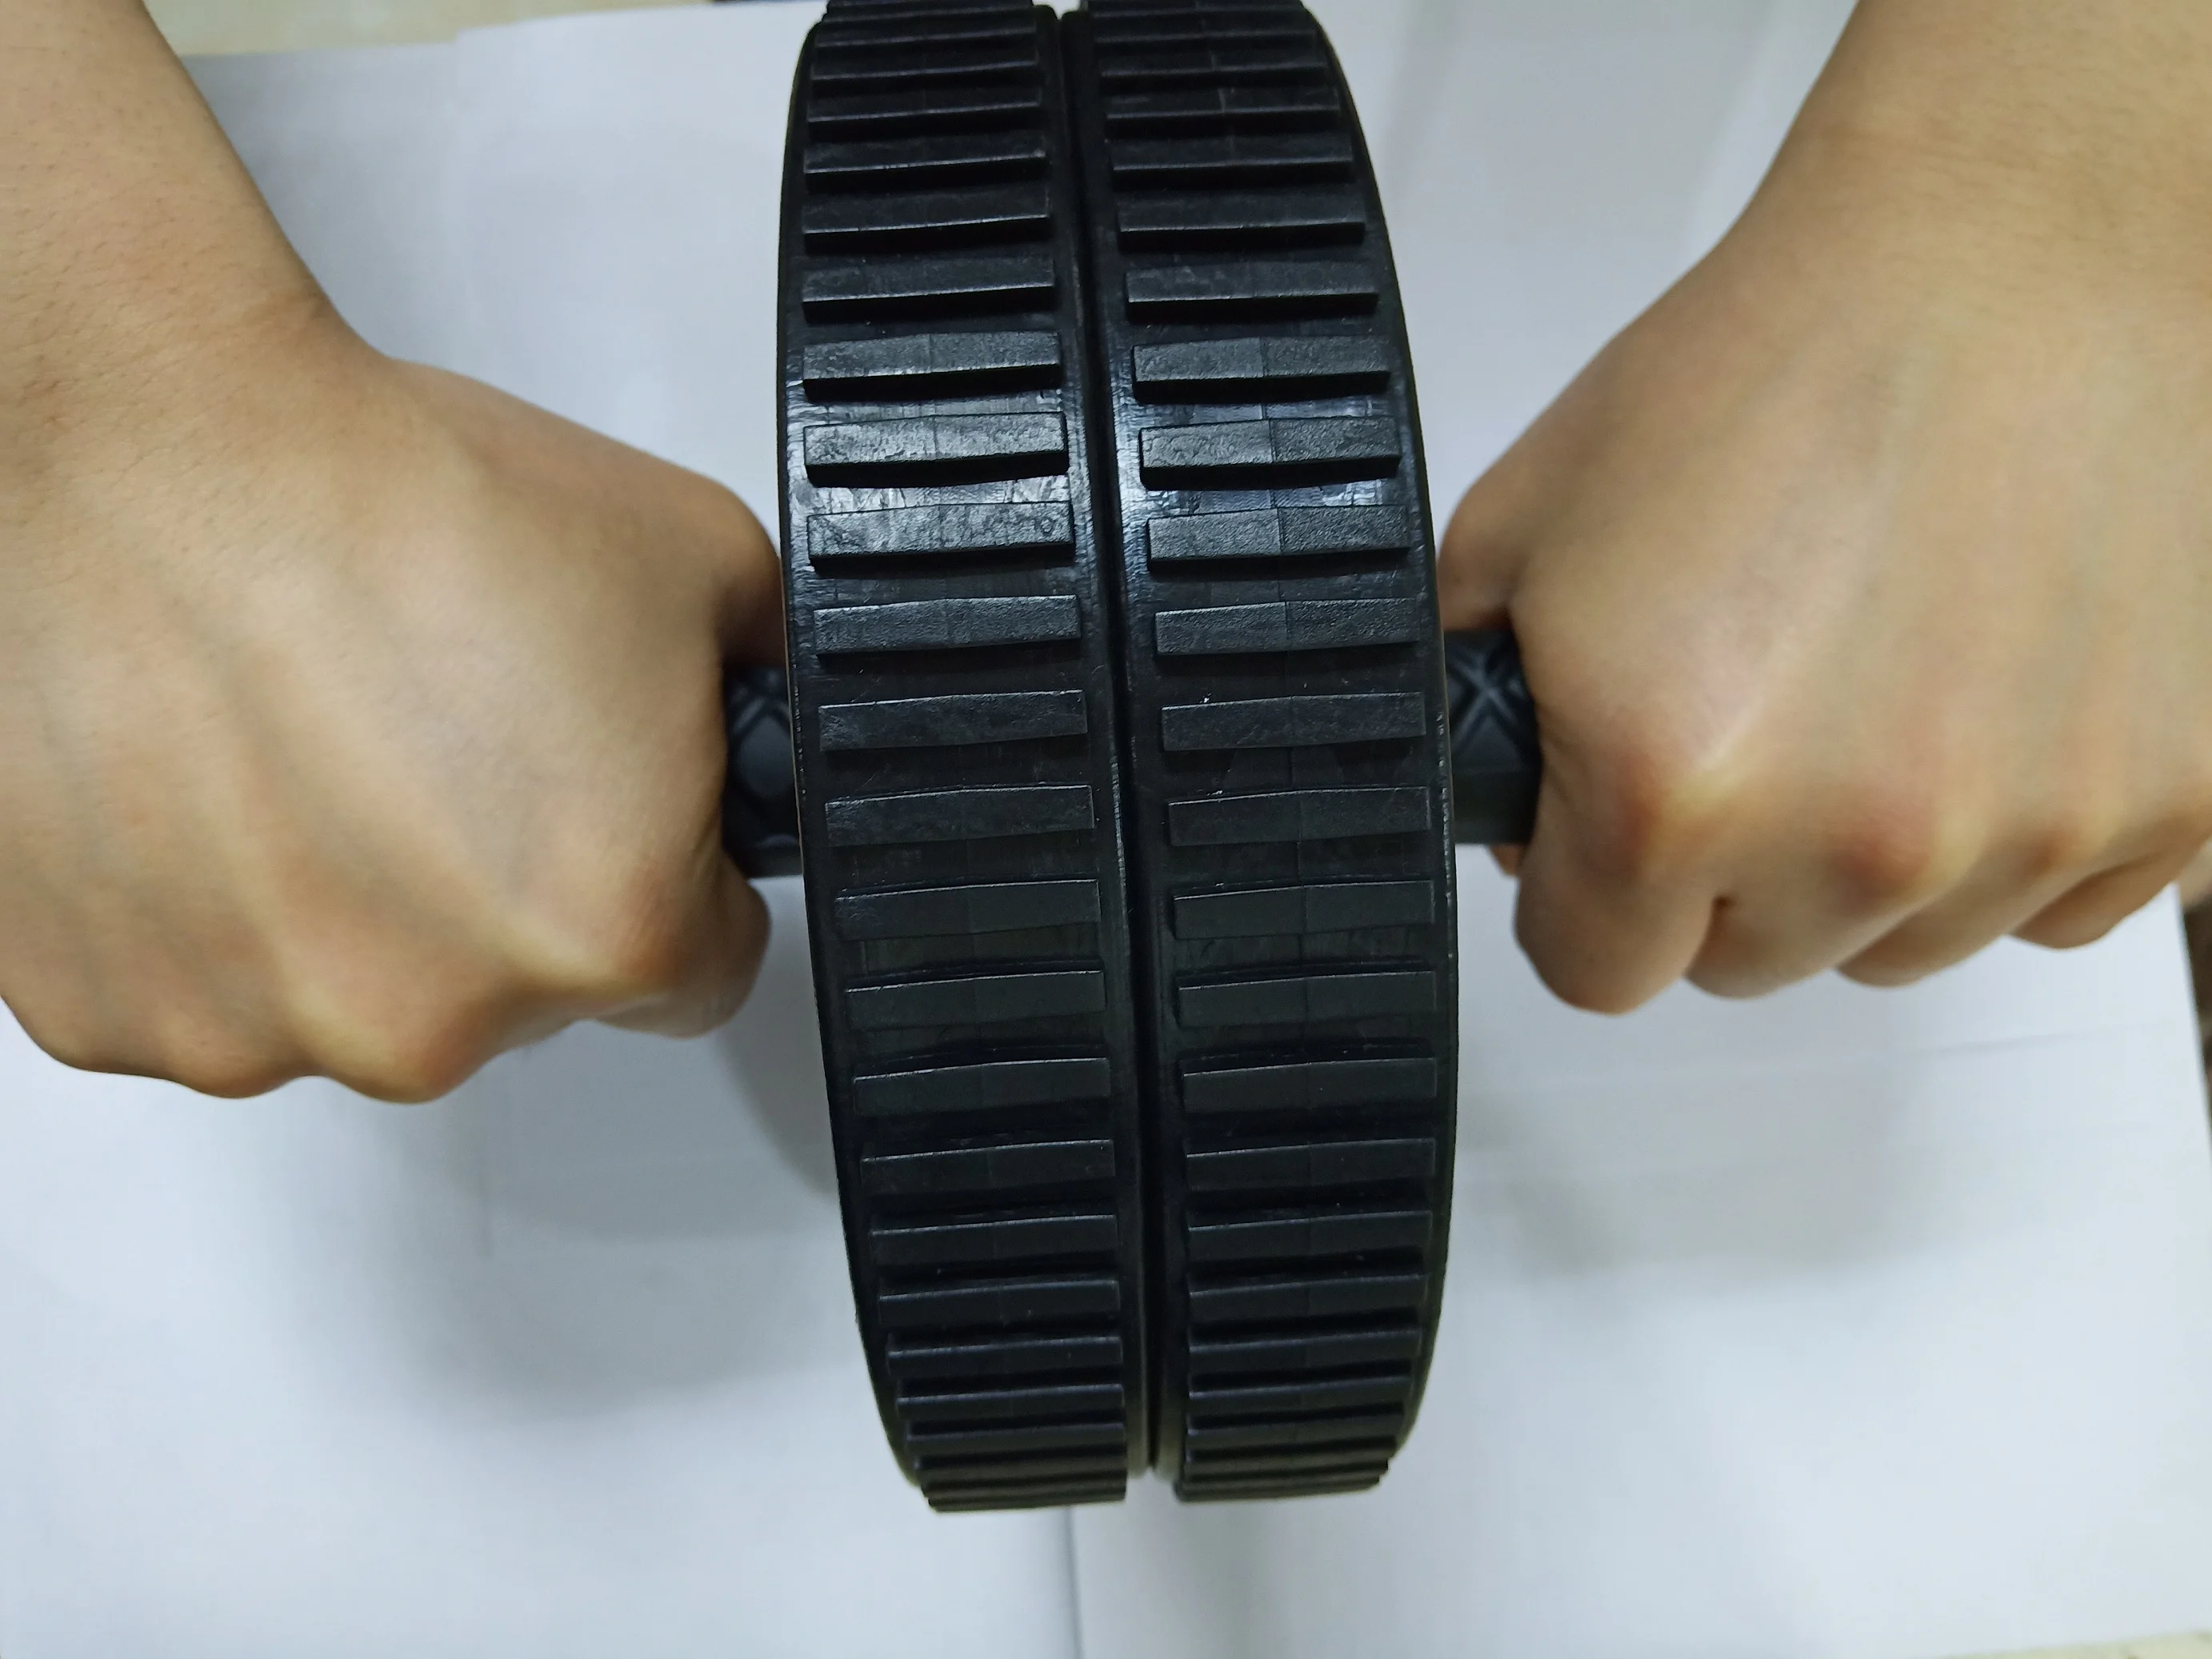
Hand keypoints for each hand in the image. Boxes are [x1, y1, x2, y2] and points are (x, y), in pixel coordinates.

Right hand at [0, 2, 777, 1098]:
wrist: (153, 444)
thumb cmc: (391, 497)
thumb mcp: (699, 565)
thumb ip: (772, 698)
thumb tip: (784, 738)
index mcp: (606, 930)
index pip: (702, 974)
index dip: (681, 883)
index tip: (629, 825)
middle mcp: (431, 1016)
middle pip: (526, 996)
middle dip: (509, 890)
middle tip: (452, 746)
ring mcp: (258, 1028)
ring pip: (363, 997)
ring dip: (357, 906)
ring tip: (320, 746)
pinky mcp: (112, 1010)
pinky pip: (212, 989)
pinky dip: (218, 912)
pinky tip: (219, 785)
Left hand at [1441, 1, 2211, 1011]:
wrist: (2015, 253)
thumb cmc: (1785, 359)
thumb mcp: (1526, 530)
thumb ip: (1477, 705)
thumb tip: (1501, 810)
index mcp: (1668, 785)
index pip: (1592, 972)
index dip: (1585, 891)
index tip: (1608, 829)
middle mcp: (1855, 840)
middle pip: (1746, 962)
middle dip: (1724, 870)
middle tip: (1755, 706)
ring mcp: (2029, 835)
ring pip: (1900, 942)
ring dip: (1870, 854)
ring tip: (1881, 671)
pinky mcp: (2176, 809)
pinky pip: (2049, 903)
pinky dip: (2013, 827)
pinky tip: (1991, 686)